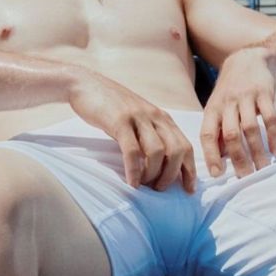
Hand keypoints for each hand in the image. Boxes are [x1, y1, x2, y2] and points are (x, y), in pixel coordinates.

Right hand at [69, 71, 196, 192]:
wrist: (85, 84)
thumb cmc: (111, 107)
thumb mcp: (138, 120)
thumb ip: (151, 137)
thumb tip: (160, 167)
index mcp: (163, 118)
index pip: (186, 146)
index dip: (190, 171)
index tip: (188, 190)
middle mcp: (155, 117)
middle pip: (177, 151)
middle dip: (171, 175)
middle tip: (159, 189)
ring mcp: (138, 118)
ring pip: (158, 152)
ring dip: (153, 174)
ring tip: (144, 185)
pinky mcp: (120, 121)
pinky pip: (132, 150)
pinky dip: (134, 170)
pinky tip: (131, 183)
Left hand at [200, 48, 275, 176]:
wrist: (248, 60)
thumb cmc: (231, 93)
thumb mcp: (218, 109)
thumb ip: (217, 133)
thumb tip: (219, 162)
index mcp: (212, 109)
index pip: (207, 134)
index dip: (211, 155)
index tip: (217, 174)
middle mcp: (227, 103)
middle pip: (231, 135)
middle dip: (238, 159)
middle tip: (246, 178)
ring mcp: (246, 97)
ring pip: (250, 129)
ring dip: (258, 151)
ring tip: (263, 168)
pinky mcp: (265, 93)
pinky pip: (271, 117)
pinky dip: (274, 136)